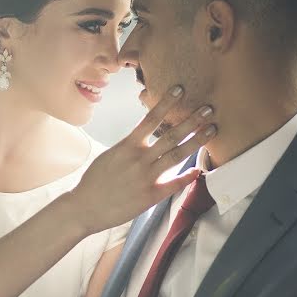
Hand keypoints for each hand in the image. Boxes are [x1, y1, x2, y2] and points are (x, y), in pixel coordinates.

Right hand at [68, 85, 215, 234]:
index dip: (166, 103)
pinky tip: (199, 170)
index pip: (150, 119)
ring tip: (211, 130)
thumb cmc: (95, 181)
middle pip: (170, 136)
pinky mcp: (150, 196)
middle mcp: (139, 159)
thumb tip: (143, 137)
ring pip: (177, 156)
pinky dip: (187, 177)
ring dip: (196, 142)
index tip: (180, 89)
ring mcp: (146, 178)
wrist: (85, 207)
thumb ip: (129, 147)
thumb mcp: (109, 156)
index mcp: (127, 146)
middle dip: (191, 121)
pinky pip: (173, 184)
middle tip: (209, 108)